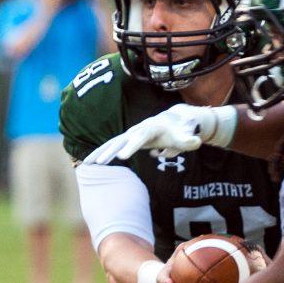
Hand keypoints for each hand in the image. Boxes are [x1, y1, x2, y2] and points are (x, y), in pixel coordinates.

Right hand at [84, 102, 237, 164]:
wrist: (176, 119)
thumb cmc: (181, 130)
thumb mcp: (187, 135)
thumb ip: (190, 139)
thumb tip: (197, 141)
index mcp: (152, 128)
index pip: (140, 137)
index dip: (132, 146)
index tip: (123, 156)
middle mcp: (139, 129)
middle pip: (121, 140)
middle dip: (110, 151)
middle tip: (99, 163)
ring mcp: (132, 134)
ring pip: (113, 143)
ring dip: (100, 152)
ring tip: (87, 163)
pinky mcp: (128, 140)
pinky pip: (112, 147)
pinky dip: (101, 153)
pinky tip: (90, 163)